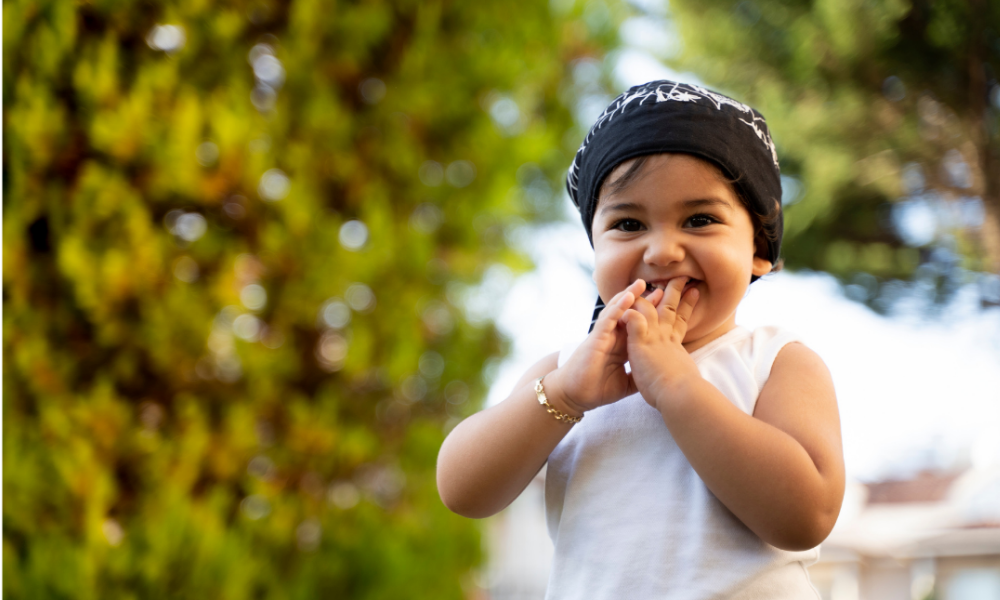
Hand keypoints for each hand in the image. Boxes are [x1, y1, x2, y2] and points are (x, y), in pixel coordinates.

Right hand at [544, 279, 654, 414]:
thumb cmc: (596, 389)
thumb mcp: (625, 383)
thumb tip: (656, 377)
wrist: (574, 396)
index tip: (668, 306)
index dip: (651, 315)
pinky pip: (608, 319)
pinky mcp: (596, 338)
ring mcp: (604, 335)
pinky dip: (617, 307)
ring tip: (642, 283)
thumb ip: (638, 375)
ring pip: (617, 310)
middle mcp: (613, 337)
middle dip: (644, 301)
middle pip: (630, 313)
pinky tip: (627, 297)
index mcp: (621, 346)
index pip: (638, 326)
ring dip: (629, 295)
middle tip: (661, 287)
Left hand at [619, 277, 701, 409]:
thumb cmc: (680, 391)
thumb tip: (689, 374)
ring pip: (652, 308)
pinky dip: (631, 310)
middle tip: (682, 276)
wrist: (679, 394)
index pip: (680, 321)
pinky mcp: (641, 342)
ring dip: (652, 293)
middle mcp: (665, 338)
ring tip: (650, 280)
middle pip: (670, 308)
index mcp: (674, 345)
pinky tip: (628, 303)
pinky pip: (634, 318)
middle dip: (676, 291)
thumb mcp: (682, 373)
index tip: (693, 293)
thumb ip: (681, 367)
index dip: (686, 307)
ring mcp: (653, 338)